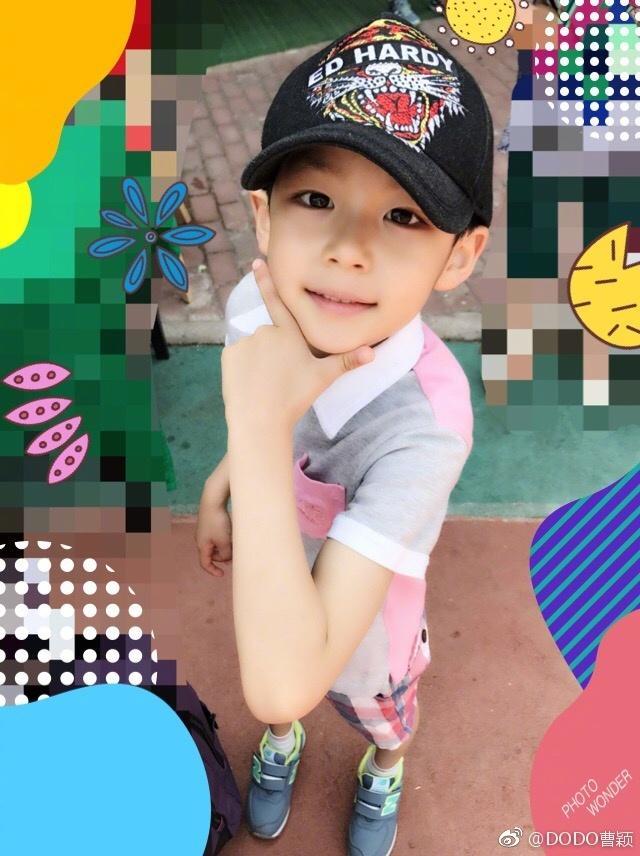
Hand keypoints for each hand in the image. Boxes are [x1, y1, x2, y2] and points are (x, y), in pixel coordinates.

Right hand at [195, 501, 232, 577]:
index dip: (213, 571)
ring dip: (225, 547)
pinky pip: (217, 536)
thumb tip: (227, 558)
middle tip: (234, 556)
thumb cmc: (218, 522)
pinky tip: (232, 534)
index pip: (205, 563)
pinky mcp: (209, 524)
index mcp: (202, 545)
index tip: (222, 575)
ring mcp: (205, 531)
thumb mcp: (224, 541)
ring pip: (215, 545)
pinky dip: (224, 539)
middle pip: (212, 554)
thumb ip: (226, 553)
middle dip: (222, 557)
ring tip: (235, 544)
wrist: (213, 501)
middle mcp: (201, 539)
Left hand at [221, 258, 375, 430]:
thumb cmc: (295, 397)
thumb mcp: (324, 377)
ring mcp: (244, 342)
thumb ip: (347, 361)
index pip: (278, 301)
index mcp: (289, 333)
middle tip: (281, 379)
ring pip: (252, 350)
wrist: (261, 419)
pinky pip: (237, 359)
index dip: (266, 280)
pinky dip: (242, 370)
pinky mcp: (228, 356)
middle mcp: (265, 331)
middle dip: (274, 355)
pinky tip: (250, 385)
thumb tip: (374, 352)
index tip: (257, 261)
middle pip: (270, 339)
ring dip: (258, 363)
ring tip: (266, 384)